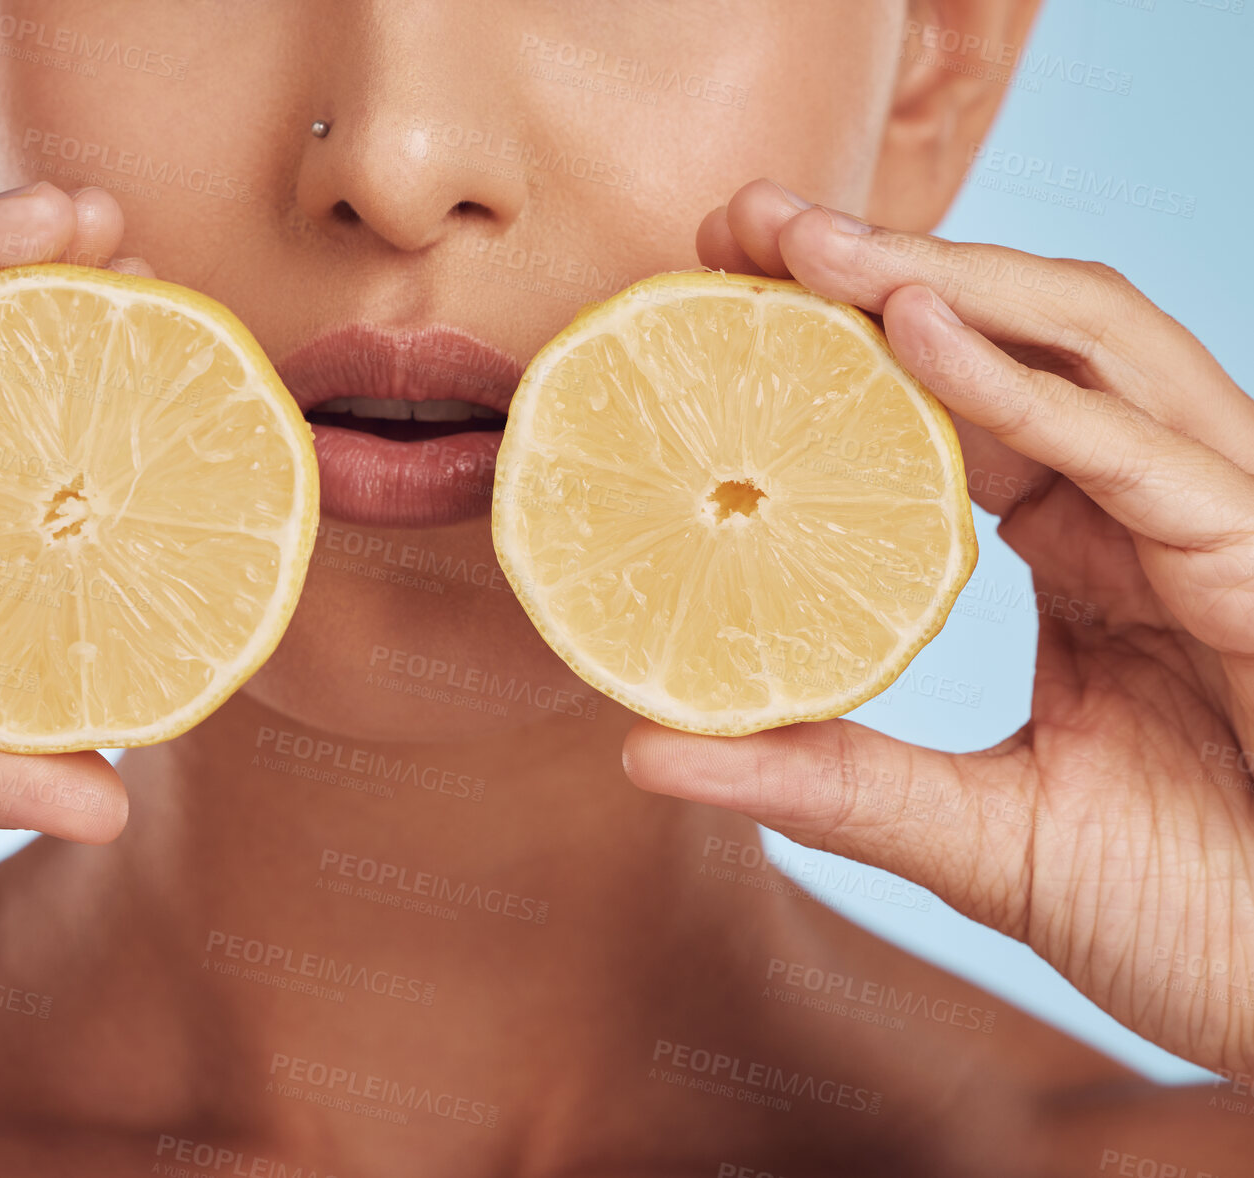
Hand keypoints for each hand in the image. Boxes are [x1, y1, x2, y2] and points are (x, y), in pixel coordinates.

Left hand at [623, 178, 1253, 1073]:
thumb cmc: (1190, 920)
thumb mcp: (975, 838)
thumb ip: (829, 780)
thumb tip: (643, 748)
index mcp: (1092, 549)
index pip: (962, 400)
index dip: (846, 339)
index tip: (716, 295)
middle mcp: (1151, 507)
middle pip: (1022, 334)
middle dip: (879, 266)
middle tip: (733, 223)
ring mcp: (1217, 518)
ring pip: (1089, 345)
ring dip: (941, 279)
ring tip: (795, 247)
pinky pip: (1140, 453)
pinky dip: (1027, 390)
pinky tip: (913, 330)